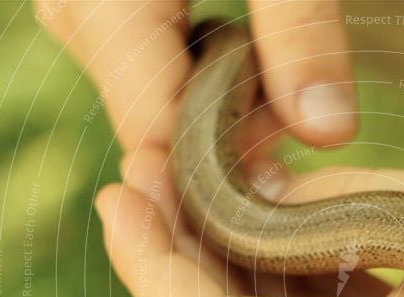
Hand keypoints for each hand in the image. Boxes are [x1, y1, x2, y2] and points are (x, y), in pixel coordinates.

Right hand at [34, 0, 355, 166]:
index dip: (225, 172)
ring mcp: (85, 19)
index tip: (292, 166)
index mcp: (103, 0)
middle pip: (156, 126)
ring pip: (158, 107)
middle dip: (233, 133)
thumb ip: (301, 28)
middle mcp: (76, 18)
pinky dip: (211, 80)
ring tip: (273, 58)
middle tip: (294, 91)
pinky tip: (245, 49)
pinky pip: (156, 76)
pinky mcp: (106, 17)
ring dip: (227, 105)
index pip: (154, 135)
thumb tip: (327, 133)